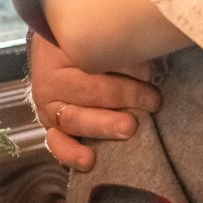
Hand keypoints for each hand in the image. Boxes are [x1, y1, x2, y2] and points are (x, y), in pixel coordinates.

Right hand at [28, 33, 162, 171]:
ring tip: (129, 128)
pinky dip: (71, 154)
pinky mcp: (52, 130)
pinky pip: (58, 144)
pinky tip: (89, 161)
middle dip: (122, 95)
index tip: (153, 73)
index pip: (94, 59)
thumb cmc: (86, 45)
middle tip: (151, 101)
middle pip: (87, 90)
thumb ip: (122, 52)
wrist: (56, 52)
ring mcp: (49, 109)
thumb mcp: (98, 41)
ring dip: (103, 125)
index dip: (126, 66)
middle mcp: (50, 82)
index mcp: (61, 54)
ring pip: (74, 119)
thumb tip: (150, 68)